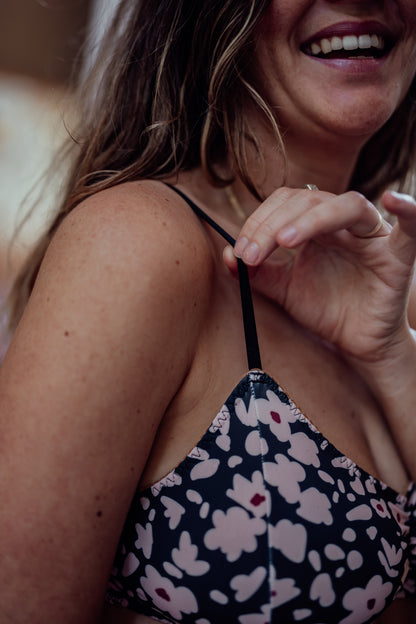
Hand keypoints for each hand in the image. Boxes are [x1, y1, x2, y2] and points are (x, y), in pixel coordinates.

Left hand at [224, 187, 415, 362]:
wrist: (356, 343)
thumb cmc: (325, 310)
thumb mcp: (284, 290)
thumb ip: (258, 272)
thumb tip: (227, 253)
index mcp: (317, 226)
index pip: (286, 203)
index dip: (259, 221)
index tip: (240, 252)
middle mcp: (344, 224)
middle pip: (310, 201)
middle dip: (274, 224)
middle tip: (252, 254)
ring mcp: (371, 237)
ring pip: (347, 206)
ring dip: (312, 219)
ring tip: (285, 240)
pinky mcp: (397, 257)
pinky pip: (410, 229)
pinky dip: (408, 210)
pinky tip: (393, 200)